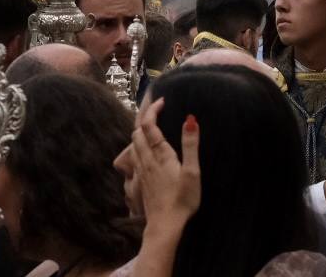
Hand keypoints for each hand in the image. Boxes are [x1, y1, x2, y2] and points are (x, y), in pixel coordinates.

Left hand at [130, 97, 200, 227]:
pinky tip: (146, 151)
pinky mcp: (140, 180)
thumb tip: (190, 119)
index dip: (153, 109)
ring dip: (140, 131)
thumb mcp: (193, 172)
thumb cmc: (182, 199)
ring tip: (151, 126)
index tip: (161, 100)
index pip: (149, 124)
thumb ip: (191, 145)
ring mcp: (141, 170)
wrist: (165, 224)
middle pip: (137, 131)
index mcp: (160, 154)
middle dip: (144, 117)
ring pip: (133, 143)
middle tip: (155, 109)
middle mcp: (146, 159)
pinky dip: (138, 145)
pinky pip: (134, 156)